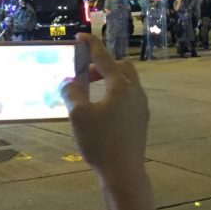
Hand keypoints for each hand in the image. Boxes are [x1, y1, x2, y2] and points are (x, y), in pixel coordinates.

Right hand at [60, 33, 149, 180]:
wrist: (124, 172)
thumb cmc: (100, 142)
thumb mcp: (78, 115)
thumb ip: (72, 92)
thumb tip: (69, 81)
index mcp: (121, 86)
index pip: (105, 58)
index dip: (91, 45)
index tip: (81, 37)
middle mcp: (135, 91)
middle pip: (121, 67)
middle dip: (102, 65)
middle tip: (85, 74)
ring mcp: (141, 106)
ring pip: (126, 83)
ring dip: (108, 80)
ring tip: (90, 93)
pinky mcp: (141, 120)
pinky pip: (128, 97)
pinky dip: (114, 94)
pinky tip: (101, 111)